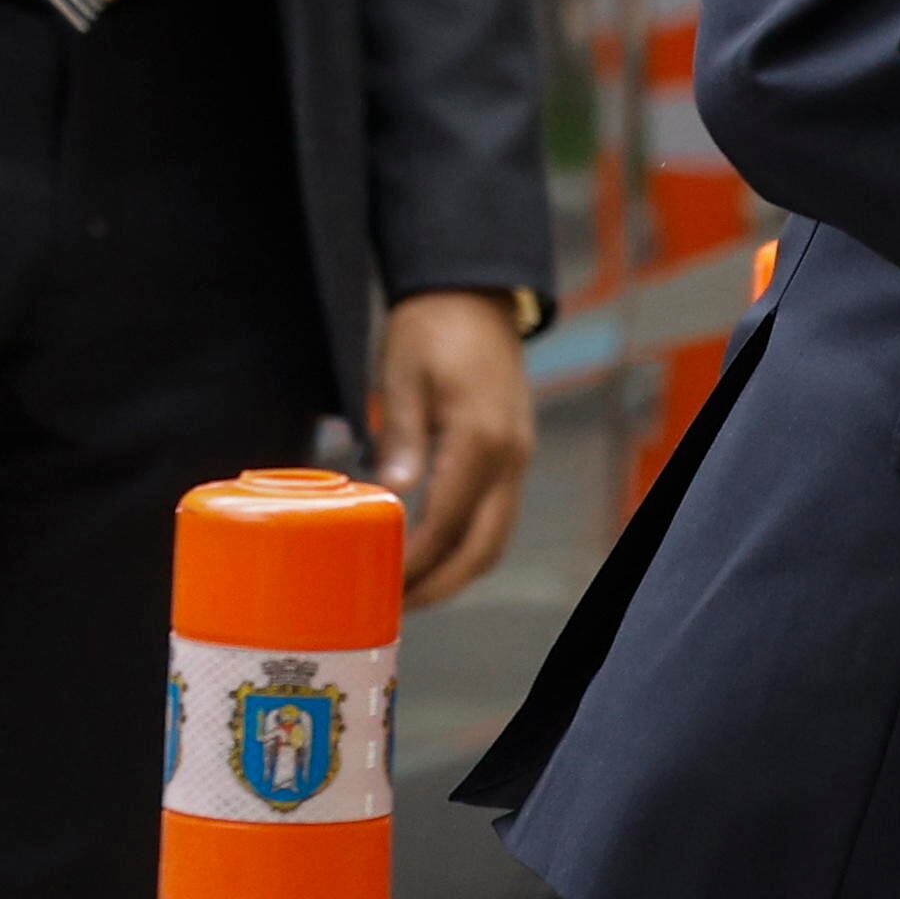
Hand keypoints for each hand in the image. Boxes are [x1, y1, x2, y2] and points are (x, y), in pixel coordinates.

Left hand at [373, 289, 532, 602]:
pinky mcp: (513, 452)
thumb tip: (396, 496)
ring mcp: (517, 455)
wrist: (474, 291)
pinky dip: (468, 543)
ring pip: (496, 536)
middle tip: (395, 608)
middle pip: (485, 546)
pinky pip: (497, 514)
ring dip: (457, 570)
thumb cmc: (433, 326)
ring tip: (409, 589)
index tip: (381, 589)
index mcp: (481, 438)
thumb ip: (403, 438)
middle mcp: (510, 455)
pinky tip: (432, 550)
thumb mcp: (404, 375)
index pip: (448, 524)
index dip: (415, 565)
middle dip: (442, 586)